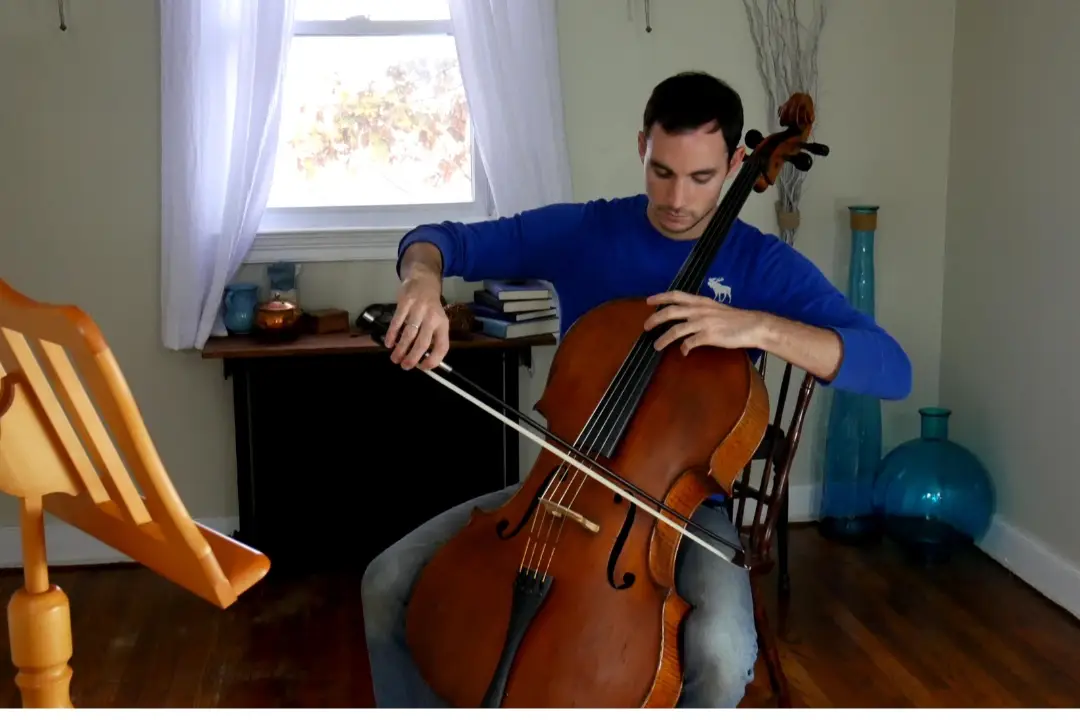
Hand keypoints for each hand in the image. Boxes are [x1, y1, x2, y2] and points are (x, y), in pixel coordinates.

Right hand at [385, 272, 449, 369]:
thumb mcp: (437, 321)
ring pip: (409, 334)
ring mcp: (418, 309)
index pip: (442, 346)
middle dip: (413, 358)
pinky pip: (397, 322)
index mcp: (442, 324)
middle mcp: (432, 317)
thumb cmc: (430, 307)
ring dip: (400, 349)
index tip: (423, 367)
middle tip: (405, 366)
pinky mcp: (405, 303)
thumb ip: (432, 338)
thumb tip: (422, 361)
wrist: (423, 281)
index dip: (434, 360)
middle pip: (423, 343)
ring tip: (395, 359)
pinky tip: (388, 343)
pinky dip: (391, 334)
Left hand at [644, 291, 767, 354]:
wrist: (752, 325)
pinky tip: (684, 352)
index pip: (676, 295)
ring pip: (676, 330)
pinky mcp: (709, 336)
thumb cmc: (735, 318)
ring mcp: (703, 323)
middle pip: (671, 312)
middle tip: (646, 326)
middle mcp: (699, 310)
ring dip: (664, 339)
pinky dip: (684, 348)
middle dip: (655, 319)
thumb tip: (686, 318)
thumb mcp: (714, 308)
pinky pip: (690, 343)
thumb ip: (699, 311)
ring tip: (656, 346)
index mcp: (701, 301)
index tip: (648, 301)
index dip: (660, 297)